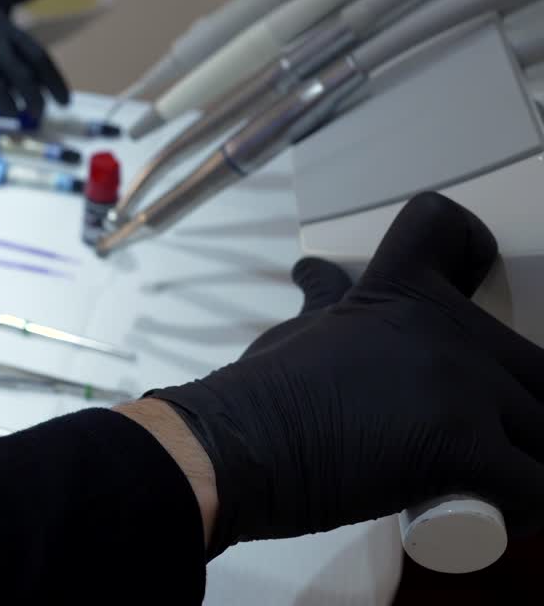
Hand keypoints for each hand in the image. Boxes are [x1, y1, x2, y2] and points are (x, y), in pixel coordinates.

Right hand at [0, 0, 69, 118]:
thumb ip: (7, 46)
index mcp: (1, 24)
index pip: (37, 56)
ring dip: (9, 106)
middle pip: (21, 77)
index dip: (55, 82)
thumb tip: (34, 83)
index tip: (65, 102)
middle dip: (36, 100)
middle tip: (40, 114)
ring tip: (13, 111)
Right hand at [147, 192, 543, 557]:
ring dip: (531, 460)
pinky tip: (499, 513)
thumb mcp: (298, 326)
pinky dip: (530, 508)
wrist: (231, 446)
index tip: (473, 287)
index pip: (454, 231)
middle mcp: (442, 328)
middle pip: (538, 364)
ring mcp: (459, 385)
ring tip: (495, 483)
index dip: (475, 253)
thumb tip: (315, 269)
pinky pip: (540, 487)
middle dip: (525, 408)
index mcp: (399, 290)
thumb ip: (324, 297)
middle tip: (487, 438)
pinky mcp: (463, 446)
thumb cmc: (260, 394)